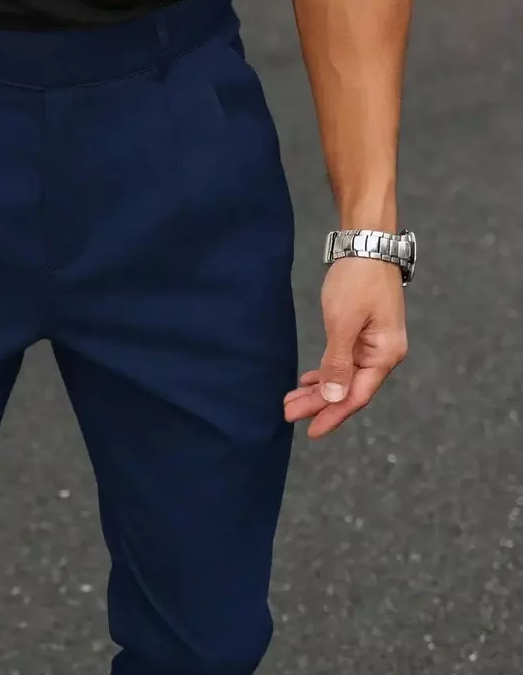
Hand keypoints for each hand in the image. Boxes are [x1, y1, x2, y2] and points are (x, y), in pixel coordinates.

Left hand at [284, 257, 407, 437]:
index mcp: (385, 354)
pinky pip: (344, 363)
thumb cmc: (358, 280)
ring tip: (291, 401)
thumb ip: (338, 363)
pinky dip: (325, 373)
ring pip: (344, 377)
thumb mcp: (343, 323)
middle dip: (318, 403)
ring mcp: (374, 344)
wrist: (367, 243)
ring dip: (318, 390)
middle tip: (287, 413)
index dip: (333, 414)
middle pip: (349, 389)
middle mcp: (384, 354)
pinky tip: (308, 382)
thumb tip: (333, 397)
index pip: (357, 395)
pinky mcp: (363, 334)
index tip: (310, 431)